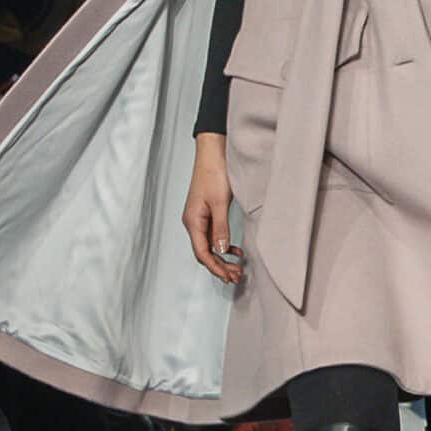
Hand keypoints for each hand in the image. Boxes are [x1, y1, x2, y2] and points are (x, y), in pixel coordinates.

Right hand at [183, 136, 242, 285]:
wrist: (213, 152)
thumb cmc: (214, 173)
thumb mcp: (220, 203)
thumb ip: (221, 228)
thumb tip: (221, 251)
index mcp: (193, 221)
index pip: (202, 253)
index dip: (216, 268)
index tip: (229, 277)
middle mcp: (193, 221)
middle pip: (204, 252)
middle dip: (220, 266)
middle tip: (236, 277)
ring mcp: (199, 217)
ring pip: (209, 245)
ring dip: (223, 258)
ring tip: (237, 267)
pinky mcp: (207, 212)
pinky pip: (213, 235)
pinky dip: (224, 245)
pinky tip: (235, 250)